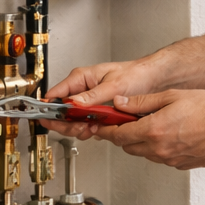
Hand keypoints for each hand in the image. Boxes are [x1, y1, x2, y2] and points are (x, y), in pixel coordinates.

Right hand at [41, 58, 163, 139]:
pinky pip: (86, 124)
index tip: (52, 119)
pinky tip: (96, 130)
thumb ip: (92, 96)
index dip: (52, 109)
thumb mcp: (113, 85)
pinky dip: (89, 130)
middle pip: (62, 111)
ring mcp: (89, 102)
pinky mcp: (98, 112)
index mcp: (81, 78)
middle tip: (77, 128)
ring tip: (88, 129)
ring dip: (78, 128)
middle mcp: (83, 90)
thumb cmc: (135, 74)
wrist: (153, 79)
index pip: (56, 94)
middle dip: (67, 123)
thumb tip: (73, 103)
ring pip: (73, 120)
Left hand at [70, 89, 204, 168]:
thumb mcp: (170, 96)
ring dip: (141, 142)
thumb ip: (141, 102)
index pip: (118, 135)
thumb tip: (120, 103)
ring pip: (143, 153)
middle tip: (128, 121)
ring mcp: (170, 159)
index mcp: (153, 130)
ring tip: (154, 125)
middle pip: (128, 146)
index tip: (100, 126)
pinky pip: (160, 158)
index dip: (106, 130)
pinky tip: (170, 135)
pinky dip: (158, 148)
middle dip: (124, 135)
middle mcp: (159, 149)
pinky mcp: (180, 165)